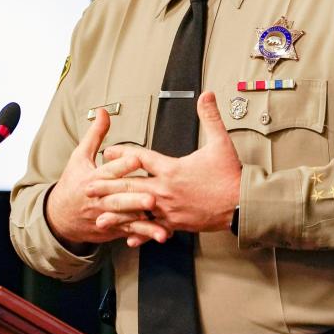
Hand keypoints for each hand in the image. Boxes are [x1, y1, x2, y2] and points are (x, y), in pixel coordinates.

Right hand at [45, 109, 169, 251]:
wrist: (59, 216)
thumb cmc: (73, 183)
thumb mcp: (80, 156)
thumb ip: (96, 134)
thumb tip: (103, 111)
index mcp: (93, 179)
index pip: (109, 171)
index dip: (122, 165)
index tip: (136, 159)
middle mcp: (100, 198)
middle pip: (119, 198)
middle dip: (135, 198)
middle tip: (152, 196)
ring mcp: (106, 216)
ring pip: (126, 218)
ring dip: (144, 222)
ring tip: (161, 225)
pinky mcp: (112, 229)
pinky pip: (129, 232)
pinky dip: (144, 234)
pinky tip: (160, 234)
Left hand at [87, 92, 241, 245]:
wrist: (243, 205)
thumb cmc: (231, 176)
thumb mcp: (220, 142)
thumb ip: (210, 117)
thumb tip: (207, 94)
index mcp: (172, 169)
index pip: (140, 158)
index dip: (122, 154)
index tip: (107, 153)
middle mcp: (166, 190)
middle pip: (131, 186)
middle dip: (108, 186)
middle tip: (89, 186)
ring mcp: (170, 209)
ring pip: (138, 210)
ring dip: (118, 212)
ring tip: (99, 214)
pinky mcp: (177, 224)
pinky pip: (153, 228)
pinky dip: (140, 233)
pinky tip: (128, 238)